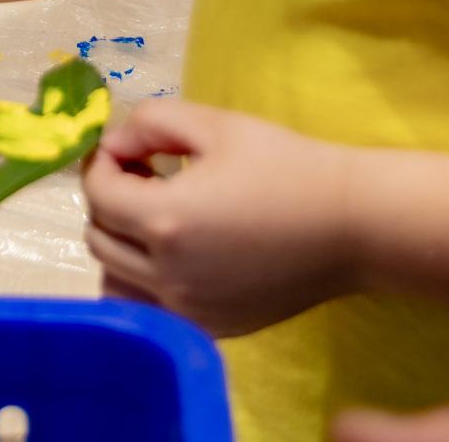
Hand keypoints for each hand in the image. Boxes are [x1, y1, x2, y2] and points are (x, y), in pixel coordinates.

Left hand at [82, 101, 361, 337]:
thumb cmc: (286, 166)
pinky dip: (145, 279)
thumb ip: (150, 122)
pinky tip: (177, 251)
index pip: (96, 193)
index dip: (102, 162)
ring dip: (121, 243)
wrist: (353, 225)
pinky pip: (151, 306)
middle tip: (145, 175)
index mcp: (165, 220)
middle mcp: (168, 274)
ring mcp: (190, 308)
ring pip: (116, 278)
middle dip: (109, 200)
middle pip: (98, 237)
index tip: (128, 149)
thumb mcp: (215, 123)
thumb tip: (115, 144)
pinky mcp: (213, 326)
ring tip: (158, 216)